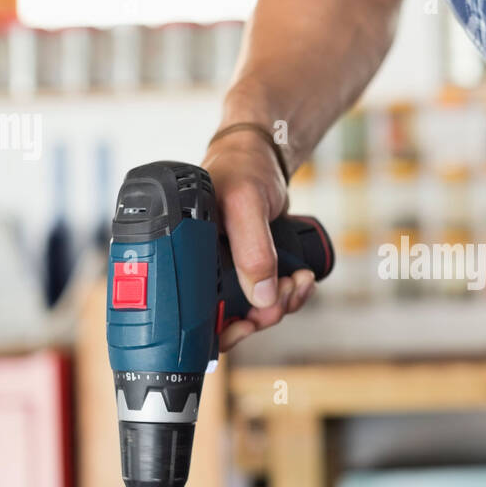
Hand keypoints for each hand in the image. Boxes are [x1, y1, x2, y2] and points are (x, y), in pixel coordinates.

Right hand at [203, 129, 314, 351]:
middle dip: (262, 316)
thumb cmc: (243, 168)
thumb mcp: (245, 204)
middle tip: (283, 298)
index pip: (193, 315)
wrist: (264, 156)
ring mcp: (227, 270)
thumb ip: (252, 250)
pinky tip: (301, 279)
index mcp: (184, 257)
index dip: (222, 330)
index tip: (249, 325)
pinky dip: (289, 294)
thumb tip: (262, 298)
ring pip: (253, 309)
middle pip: (227, 319)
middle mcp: (201, 268)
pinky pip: (269, 295)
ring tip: (298, 281)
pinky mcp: (250, 267)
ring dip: (282, 304)